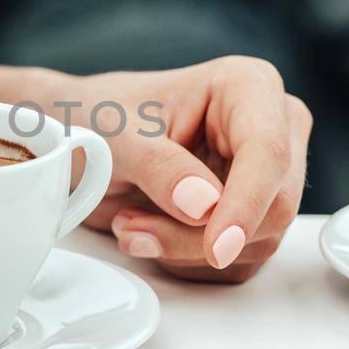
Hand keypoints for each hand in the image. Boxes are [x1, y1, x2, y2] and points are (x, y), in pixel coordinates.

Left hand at [44, 58, 311, 280]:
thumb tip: (205, 205)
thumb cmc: (96, 116)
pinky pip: (238, 262)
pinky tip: (149, 229)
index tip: (216, 247)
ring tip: (131, 221)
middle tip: (135, 230)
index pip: (268, 153)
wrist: (74, 138)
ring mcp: (263, 178)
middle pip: (274, 206)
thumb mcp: (115, 135)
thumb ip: (160, 166)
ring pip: (256, 242)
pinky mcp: (249, 217)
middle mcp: (269, 130)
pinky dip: (188, 260)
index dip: (246, 205)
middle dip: (200, 235)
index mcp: (247, 87)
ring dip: (185, 249)